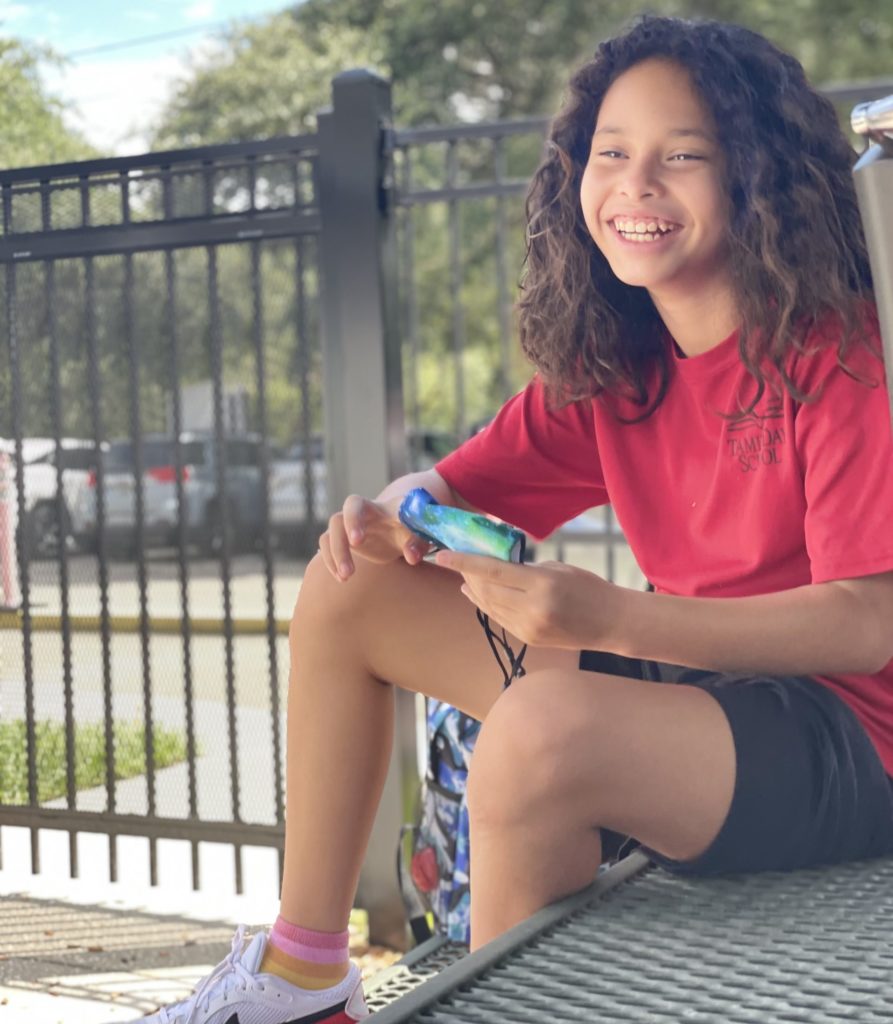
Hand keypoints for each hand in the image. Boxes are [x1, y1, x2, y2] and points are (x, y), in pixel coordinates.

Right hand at [318, 494, 430, 580]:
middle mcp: (356, 514)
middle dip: (339, 542)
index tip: (356, 542)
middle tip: (349, 569)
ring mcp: (347, 527)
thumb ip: (416, 543)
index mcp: (375, 507)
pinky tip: (342, 578)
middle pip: (337, 520)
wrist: (401, 533)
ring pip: (328, 536)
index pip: (356, 504)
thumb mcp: (418, 534)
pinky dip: (331, 563)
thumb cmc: (411, 529)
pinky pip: (326, 547)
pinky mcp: (342, 540)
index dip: (353, 521)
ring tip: (346, 577)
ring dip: (334, 557)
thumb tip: (412, 557)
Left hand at [435, 551, 618, 649]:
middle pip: (486, 590)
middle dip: (467, 575)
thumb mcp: (557, 569)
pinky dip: (486, 605)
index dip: (464, 562)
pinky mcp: (528, 639)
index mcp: (541, 585)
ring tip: (463, 577)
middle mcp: (532, 609)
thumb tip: (495, 566)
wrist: (611, 623)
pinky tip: (477, 595)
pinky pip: (499, 618)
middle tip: (454, 560)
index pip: (493, 571)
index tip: (442, 554)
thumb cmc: (588, 587)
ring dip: (473, 590)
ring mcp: (528, 627)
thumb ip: (524, 569)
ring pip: (489, 606)